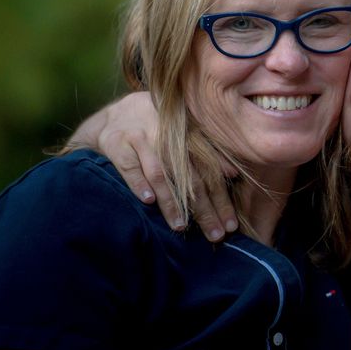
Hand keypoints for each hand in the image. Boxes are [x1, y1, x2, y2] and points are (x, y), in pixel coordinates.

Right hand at [84, 92, 236, 240]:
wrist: (116, 114)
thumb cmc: (157, 129)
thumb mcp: (183, 135)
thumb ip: (208, 153)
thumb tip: (234, 174)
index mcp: (188, 135)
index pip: (210, 172)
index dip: (221, 199)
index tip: (230, 225)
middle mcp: (168, 136)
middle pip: (190, 177)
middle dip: (203, 209)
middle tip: (214, 235)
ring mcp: (142, 138)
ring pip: (160, 174)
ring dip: (171, 201)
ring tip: (181, 226)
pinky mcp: (117, 143)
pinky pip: (129, 166)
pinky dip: (139, 184)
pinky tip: (148, 201)